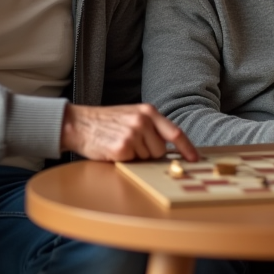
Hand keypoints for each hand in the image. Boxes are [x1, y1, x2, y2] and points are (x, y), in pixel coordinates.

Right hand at [60, 103, 198, 161]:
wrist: (78, 123)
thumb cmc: (106, 122)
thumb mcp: (131, 116)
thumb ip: (151, 127)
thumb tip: (169, 147)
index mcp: (148, 111)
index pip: (175, 132)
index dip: (187, 147)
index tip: (195, 158)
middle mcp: (143, 121)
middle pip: (160, 150)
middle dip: (149, 153)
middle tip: (131, 144)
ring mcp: (133, 134)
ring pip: (147, 158)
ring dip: (135, 156)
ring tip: (120, 144)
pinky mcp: (122, 148)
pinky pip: (132, 162)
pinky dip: (124, 160)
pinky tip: (113, 149)